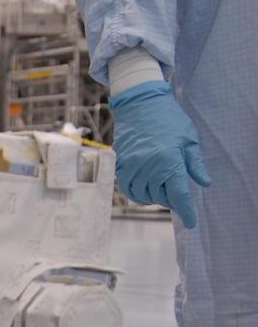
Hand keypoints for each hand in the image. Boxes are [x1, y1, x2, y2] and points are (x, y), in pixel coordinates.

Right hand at [110, 80, 210, 227]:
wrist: (140, 104)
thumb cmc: (169, 119)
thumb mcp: (189, 139)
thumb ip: (195, 164)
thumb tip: (203, 183)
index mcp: (169, 162)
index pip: (179, 195)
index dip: (187, 211)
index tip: (192, 222)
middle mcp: (149, 168)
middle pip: (161, 197)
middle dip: (171, 200)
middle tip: (177, 193)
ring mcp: (132, 167)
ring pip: (143, 196)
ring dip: (154, 198)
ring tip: (161, 190)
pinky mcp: (121, 165)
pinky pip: (128, 188)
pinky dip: (137, 193)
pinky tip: (145, 188)